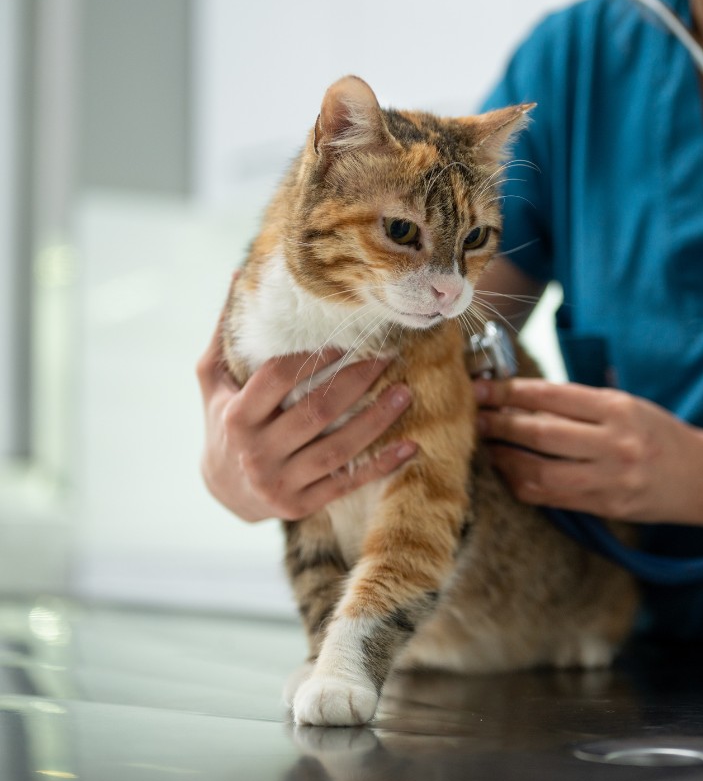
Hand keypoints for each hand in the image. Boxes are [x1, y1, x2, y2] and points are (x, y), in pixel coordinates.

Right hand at [196, 317, 416, 521]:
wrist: (222, 491)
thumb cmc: (223, 422)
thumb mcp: (213, 380)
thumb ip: (225, 333)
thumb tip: (238, 274)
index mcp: (236, 416)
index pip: (278, 379)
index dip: (313, 357)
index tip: (345, 339)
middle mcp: (256, 452)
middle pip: (315, 412)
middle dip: (356, 383)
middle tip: (389, 357)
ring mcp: (279, 483)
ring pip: (337, 449)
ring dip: (376, 421)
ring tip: (406, 393)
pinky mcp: (301, 506)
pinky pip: (347, 483)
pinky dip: (381, 466)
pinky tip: (410, 447)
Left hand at [474, 378, 702, 523]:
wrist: (702, 477)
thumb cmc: (660, 435)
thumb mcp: (628, 406)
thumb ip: (581, 405)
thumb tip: (522, 398)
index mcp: (619, 409)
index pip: (552, 396)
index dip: (511, 393)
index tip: (482, 388)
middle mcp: (614, 443)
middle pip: (540, 434)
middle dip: (499, 425)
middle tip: (473, 417)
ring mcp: (609, 479)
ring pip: (539, 472)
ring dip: (505, 459)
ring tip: (486, 447)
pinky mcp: (605, 506)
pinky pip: (551, 497)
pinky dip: (524, 484)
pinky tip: (510, 472)